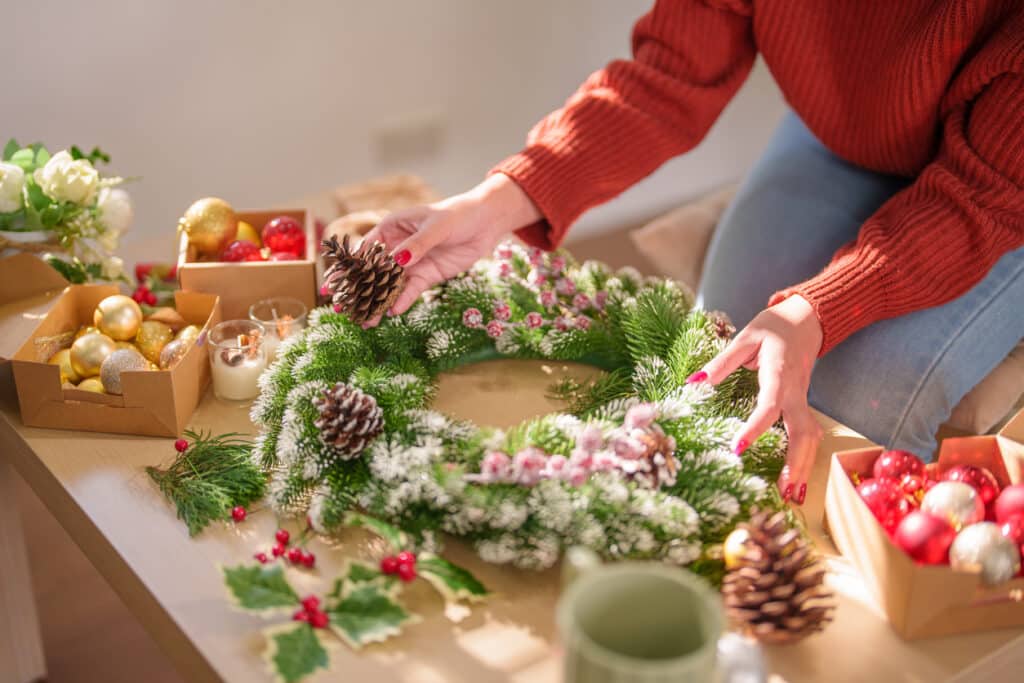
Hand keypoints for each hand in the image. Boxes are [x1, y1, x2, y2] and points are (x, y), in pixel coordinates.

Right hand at [358, 174, 540, 324]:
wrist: (485, 223)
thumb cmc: (458, 214)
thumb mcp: (437, 226)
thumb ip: (417, 245)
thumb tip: (397, 261)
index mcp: (391, 228)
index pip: (364, 250)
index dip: (347, 268)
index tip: (332, 284)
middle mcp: (397, 247)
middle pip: (373, 272)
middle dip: (357, 291)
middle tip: (342, 311)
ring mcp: (411, 264)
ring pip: (389, 286)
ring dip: (377, 303)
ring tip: (366, 322)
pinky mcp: (426, 276)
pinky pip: (410, 291)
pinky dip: (402, 301)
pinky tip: (392, 313)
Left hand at [691, 296, 823, 503]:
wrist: (807, 319)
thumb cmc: (772, 328)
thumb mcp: (744, 338)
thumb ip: (721, 362)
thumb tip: (693, 383)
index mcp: (779, 373)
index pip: (769, 405)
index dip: (756, 427)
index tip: (738, 449)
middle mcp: (796, 391)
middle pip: (803, 431)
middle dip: (796, 462)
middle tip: (784, 492)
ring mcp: (803, 399)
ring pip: (811, 436)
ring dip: (804, 465)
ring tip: (792, 495)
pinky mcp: (803, 404)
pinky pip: (809, 433)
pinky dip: (805, 457)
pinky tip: (795, 477)